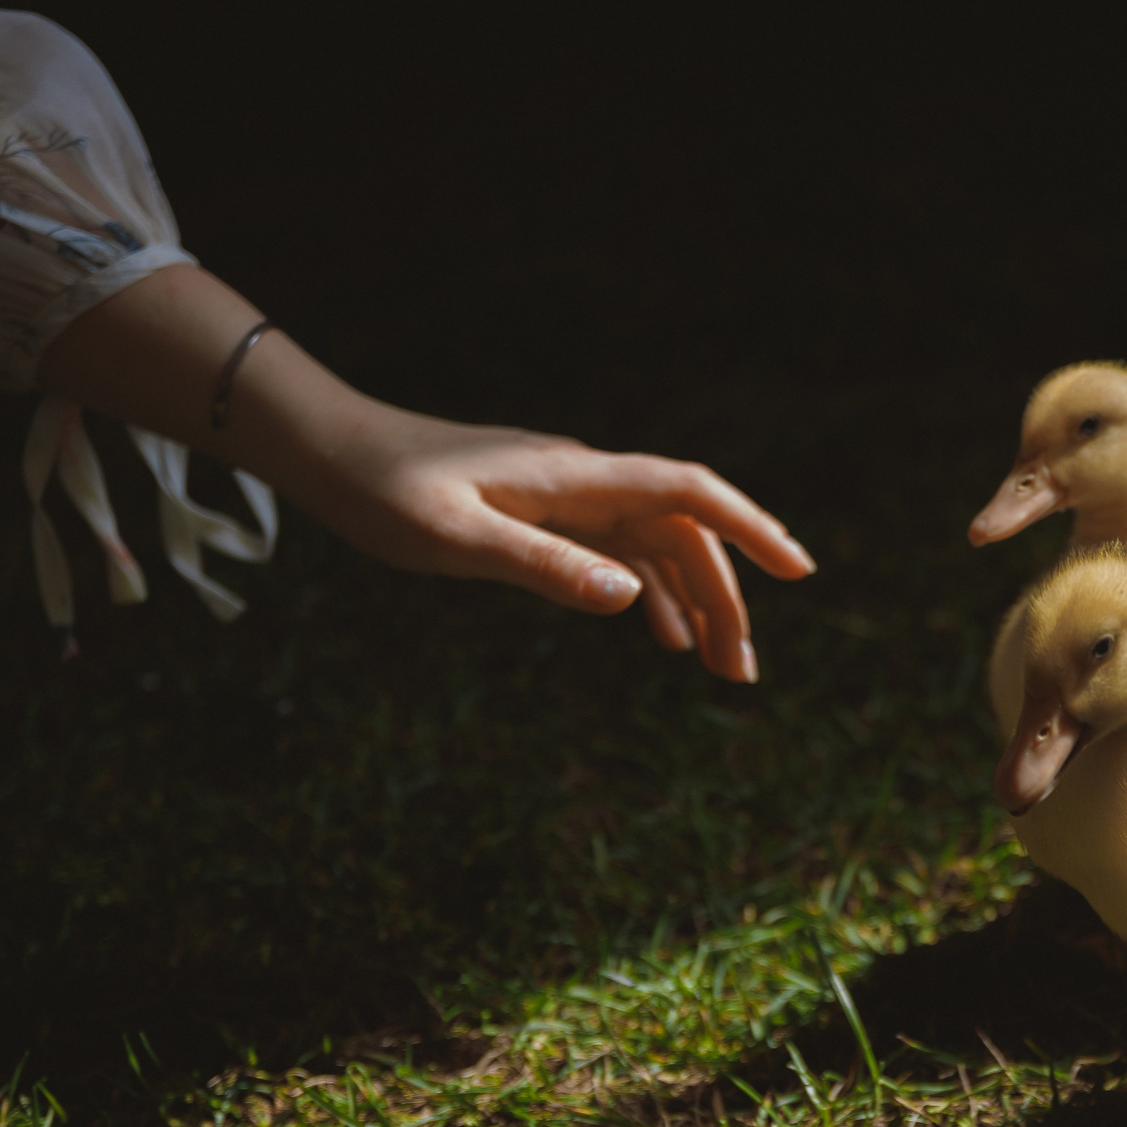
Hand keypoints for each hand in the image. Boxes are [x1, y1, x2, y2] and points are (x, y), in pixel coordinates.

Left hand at [36, 265, 815, 681]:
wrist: (328, 451)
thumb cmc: (381, 492)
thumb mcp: (453, 538)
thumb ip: (541, 566)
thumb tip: (630, 597)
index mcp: (573, 478)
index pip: (687, 494)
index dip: (749, 528)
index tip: (798, 571)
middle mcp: (582, 480)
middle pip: (684, 533)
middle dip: (726, 597)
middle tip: (742, 675)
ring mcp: (565, 496)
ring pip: (656, 546)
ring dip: (693, 601)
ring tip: (718, 669)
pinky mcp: (542, 512)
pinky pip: (619, 550)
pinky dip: (650, 591)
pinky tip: (658, 635)